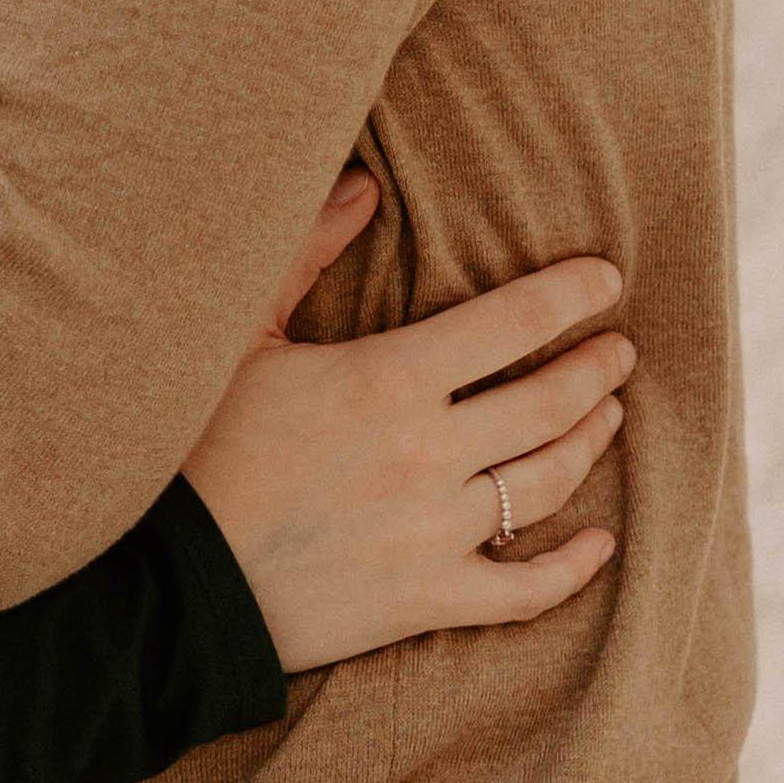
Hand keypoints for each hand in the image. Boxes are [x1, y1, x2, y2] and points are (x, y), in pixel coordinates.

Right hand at [181, 194, 628, 675]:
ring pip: (545, 484)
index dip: (568, 296)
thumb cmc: (194, 445)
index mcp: (388, 380)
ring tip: (609, 416)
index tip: (604, 280)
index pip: (511, 324)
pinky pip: (523, 590)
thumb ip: (306, 251)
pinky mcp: (425, 599)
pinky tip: (602, 545)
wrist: (165, 579)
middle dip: (595, 371)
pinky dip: (572, 568)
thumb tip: (364, 183)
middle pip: (547, 404)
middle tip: (618, 352)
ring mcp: (433, 532)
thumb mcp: (240, 335)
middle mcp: (428, 454)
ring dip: (589, 443)